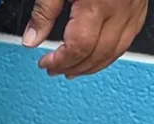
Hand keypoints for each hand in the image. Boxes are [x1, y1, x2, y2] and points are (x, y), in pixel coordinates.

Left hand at [22, 0, 147, 76]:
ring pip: (117, 49)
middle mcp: (120, 6)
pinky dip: (112, 50)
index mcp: (98, 2)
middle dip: (74, 67)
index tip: (45, 62)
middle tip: (55, 68)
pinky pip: (129, 35)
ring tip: (73, 68)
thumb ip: (44, 11)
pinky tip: (98, 52)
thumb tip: (31, 38)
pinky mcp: (139, 3)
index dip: (60, 61)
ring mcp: (134, 5)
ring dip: (93, 65)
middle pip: (98, 53)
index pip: (79, 47)